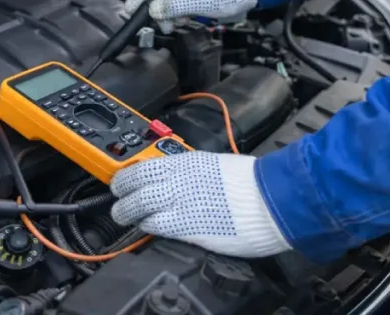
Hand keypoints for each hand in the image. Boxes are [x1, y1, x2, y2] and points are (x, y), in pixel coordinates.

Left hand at [109, 150, 290, 258]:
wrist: (271, 199)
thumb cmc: (255, 183)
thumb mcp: (219, 166)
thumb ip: (200, 173)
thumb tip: (193, 180)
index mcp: (188, 160)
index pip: (146, 164)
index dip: (129, 173)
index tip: (123, 178)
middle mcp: (178, 177)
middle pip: (135, 183)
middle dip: (121, 193)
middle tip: (117, 199)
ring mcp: (179, 201)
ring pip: (138, 205)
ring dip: (126, 212)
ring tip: (122, 217)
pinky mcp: (185, 226)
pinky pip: (154, 225)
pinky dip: (146, 227)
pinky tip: (145, 229)